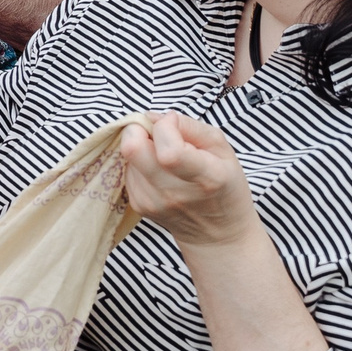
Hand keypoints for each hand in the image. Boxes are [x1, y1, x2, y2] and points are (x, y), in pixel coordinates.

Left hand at [119, 111, 260, 247]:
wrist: (217, 233)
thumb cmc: (224, 186)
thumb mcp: (222, 149)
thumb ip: (189, 126)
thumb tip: (153, 117)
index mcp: (205, 178)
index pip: (169, 151)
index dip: (165, 126)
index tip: (174, 124)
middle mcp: (175, 193)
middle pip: (133, 149)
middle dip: (139, 129)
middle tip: (155, 132)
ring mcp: (153, 202)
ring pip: (127, 156)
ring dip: (140, 146)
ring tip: (161, 155)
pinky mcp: (139, 205)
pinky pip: (127, 170)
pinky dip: (138, 162)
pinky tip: (157, 170)